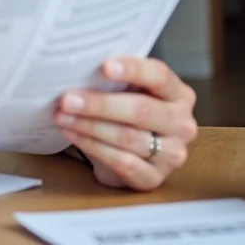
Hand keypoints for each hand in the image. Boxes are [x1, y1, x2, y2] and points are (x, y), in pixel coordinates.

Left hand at [55, 57, 197, 190]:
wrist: (131, 153)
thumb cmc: (127, 112)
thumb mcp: (128, 90)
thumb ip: (116, 78)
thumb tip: (82, 66)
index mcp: (179, 94)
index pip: (160, 76)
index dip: (134, 70)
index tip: (105, 66)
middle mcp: (181, 124)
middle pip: (141, 110)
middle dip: (100, 104)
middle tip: (67, 99)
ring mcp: (172, 154)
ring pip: (128, 137)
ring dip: (89, 125)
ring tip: (62, 116)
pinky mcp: (154, 178)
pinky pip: (122, 162)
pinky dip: (92, 146)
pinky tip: (73, 134)